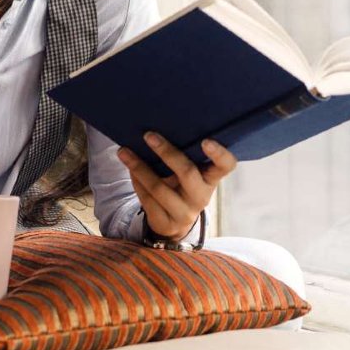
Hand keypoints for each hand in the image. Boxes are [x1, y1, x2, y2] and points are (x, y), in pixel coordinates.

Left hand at [117, 133, 236, 239]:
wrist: (176, 223)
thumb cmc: (183, 186)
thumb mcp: (192, 174)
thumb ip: (185, 156)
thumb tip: (159, 127)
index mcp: (211, 179)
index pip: (226, 166)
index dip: (219, 154)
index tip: (206, 141)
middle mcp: (201, 196)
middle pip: (187, 173)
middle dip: (167, 153)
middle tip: (149, 135)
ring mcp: (184, 213)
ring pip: (159, 188)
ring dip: (139, 167)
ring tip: (124, 151)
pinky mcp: (165, 223)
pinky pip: (147, 200)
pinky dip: (136, 181)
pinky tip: (129, 168)